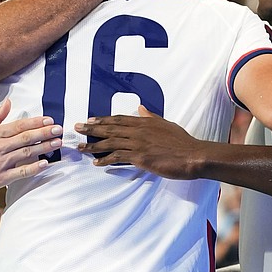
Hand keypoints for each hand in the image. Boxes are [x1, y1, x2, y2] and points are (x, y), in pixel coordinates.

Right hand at [0, 99, 61, 194]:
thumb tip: (8, 102)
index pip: (19, 125)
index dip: (36, 122)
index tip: (49, 120)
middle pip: (26, 138)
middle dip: (44, 133)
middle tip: (58, 129)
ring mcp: (1, 163)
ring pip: (26, 153)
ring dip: (44, 148)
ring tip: (57, 143)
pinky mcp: (1, 177)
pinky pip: (21, 172)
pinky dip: (33, 168)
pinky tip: (45, 164)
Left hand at [75, 106, 206, 177]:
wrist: (193, 155)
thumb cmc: (182, 142)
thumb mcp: (166, 124)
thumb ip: (151, 117)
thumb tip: (141, 109)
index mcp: (144, 122)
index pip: (118, 119)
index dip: (103, 119)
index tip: (90, 119)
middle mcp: (138, 131)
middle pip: (110, 128)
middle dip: (92, 128)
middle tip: (77, 128)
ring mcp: (138, 143)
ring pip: (110, 142)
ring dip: (93, 145)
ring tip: (81, 148)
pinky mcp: (140, 157)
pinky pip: (118, 157)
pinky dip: (106, 159)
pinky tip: (97, 163)